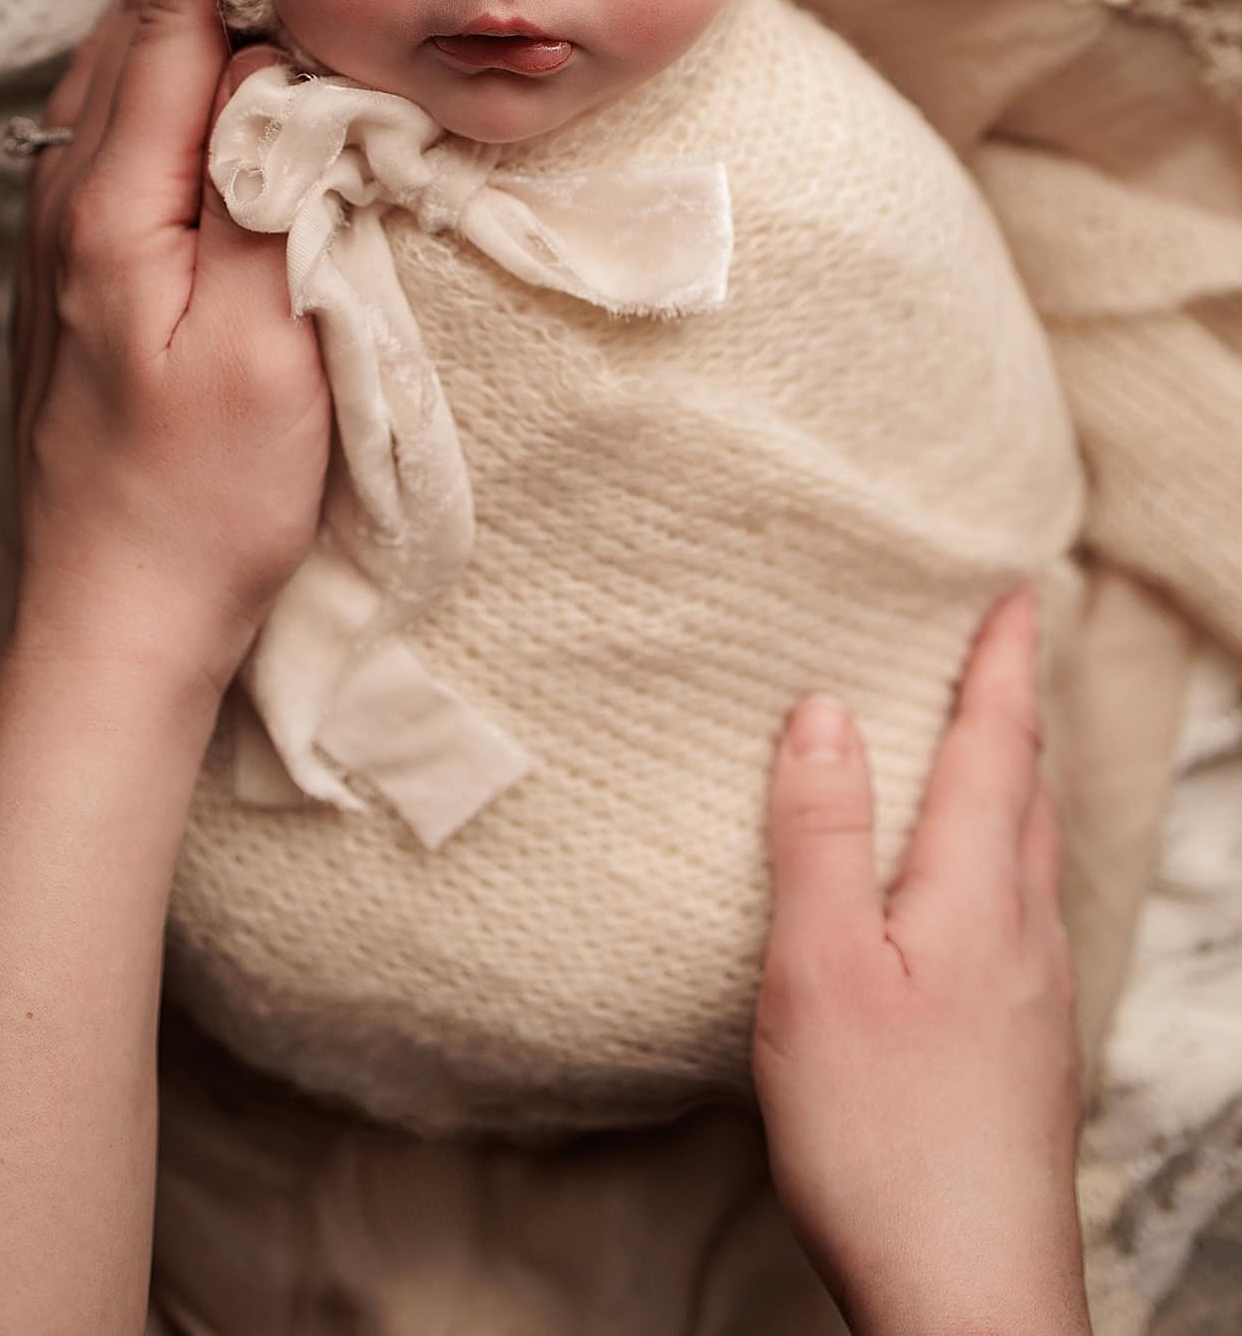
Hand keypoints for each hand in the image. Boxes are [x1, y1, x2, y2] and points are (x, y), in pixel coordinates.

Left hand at [8, 0, 331, 706]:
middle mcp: (66, 203)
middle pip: (130, 33)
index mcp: (111, 206)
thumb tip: (274, 73)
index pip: (166, 23)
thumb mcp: (268, 346)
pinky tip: (213, 83)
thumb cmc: (203, 499)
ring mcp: (59, 241)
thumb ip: (270, 194)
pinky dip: (166, 80)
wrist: (113, 616)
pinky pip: (116, 138)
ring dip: (181, 11)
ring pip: (118, 82)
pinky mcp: (75, 278)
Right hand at [752, 586, 1091, 1335]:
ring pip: (1031, 854)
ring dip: (1013, 781)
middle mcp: (1024, 932)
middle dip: (1016, 711)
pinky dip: (1002, 854)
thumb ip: (820, 838)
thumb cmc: (884, 1137)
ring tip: (987, 749)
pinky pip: (1023, 911)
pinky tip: (970, 895)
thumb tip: (825, 710)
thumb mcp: (819, 972)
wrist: (971, 1300)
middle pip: (1028, 792)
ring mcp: (1036, 996)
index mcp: (975, 894)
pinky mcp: (1026, 1052)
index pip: (995, 746)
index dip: (1000, 663)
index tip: (1015, 590)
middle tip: (1004, 649)